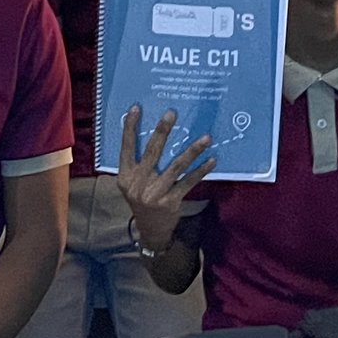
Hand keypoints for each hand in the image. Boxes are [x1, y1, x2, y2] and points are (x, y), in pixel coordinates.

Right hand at [115, 107, 214, 255]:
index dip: (129, 128)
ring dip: (193, 150)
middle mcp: (138, 183)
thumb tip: (157, 132)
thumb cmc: (143, 198)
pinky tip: (211, 160)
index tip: (136, 108)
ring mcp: (155, 193)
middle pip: (152, 152)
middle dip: (162, 131)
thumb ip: (138, 163)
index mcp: (126, 175)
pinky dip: (201, 170)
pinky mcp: (171, 201)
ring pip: (176, 166)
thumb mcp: (132, 183)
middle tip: (172, 114)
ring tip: (206, 138)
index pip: (126, 147)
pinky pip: (188, 181)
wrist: (151, 229)